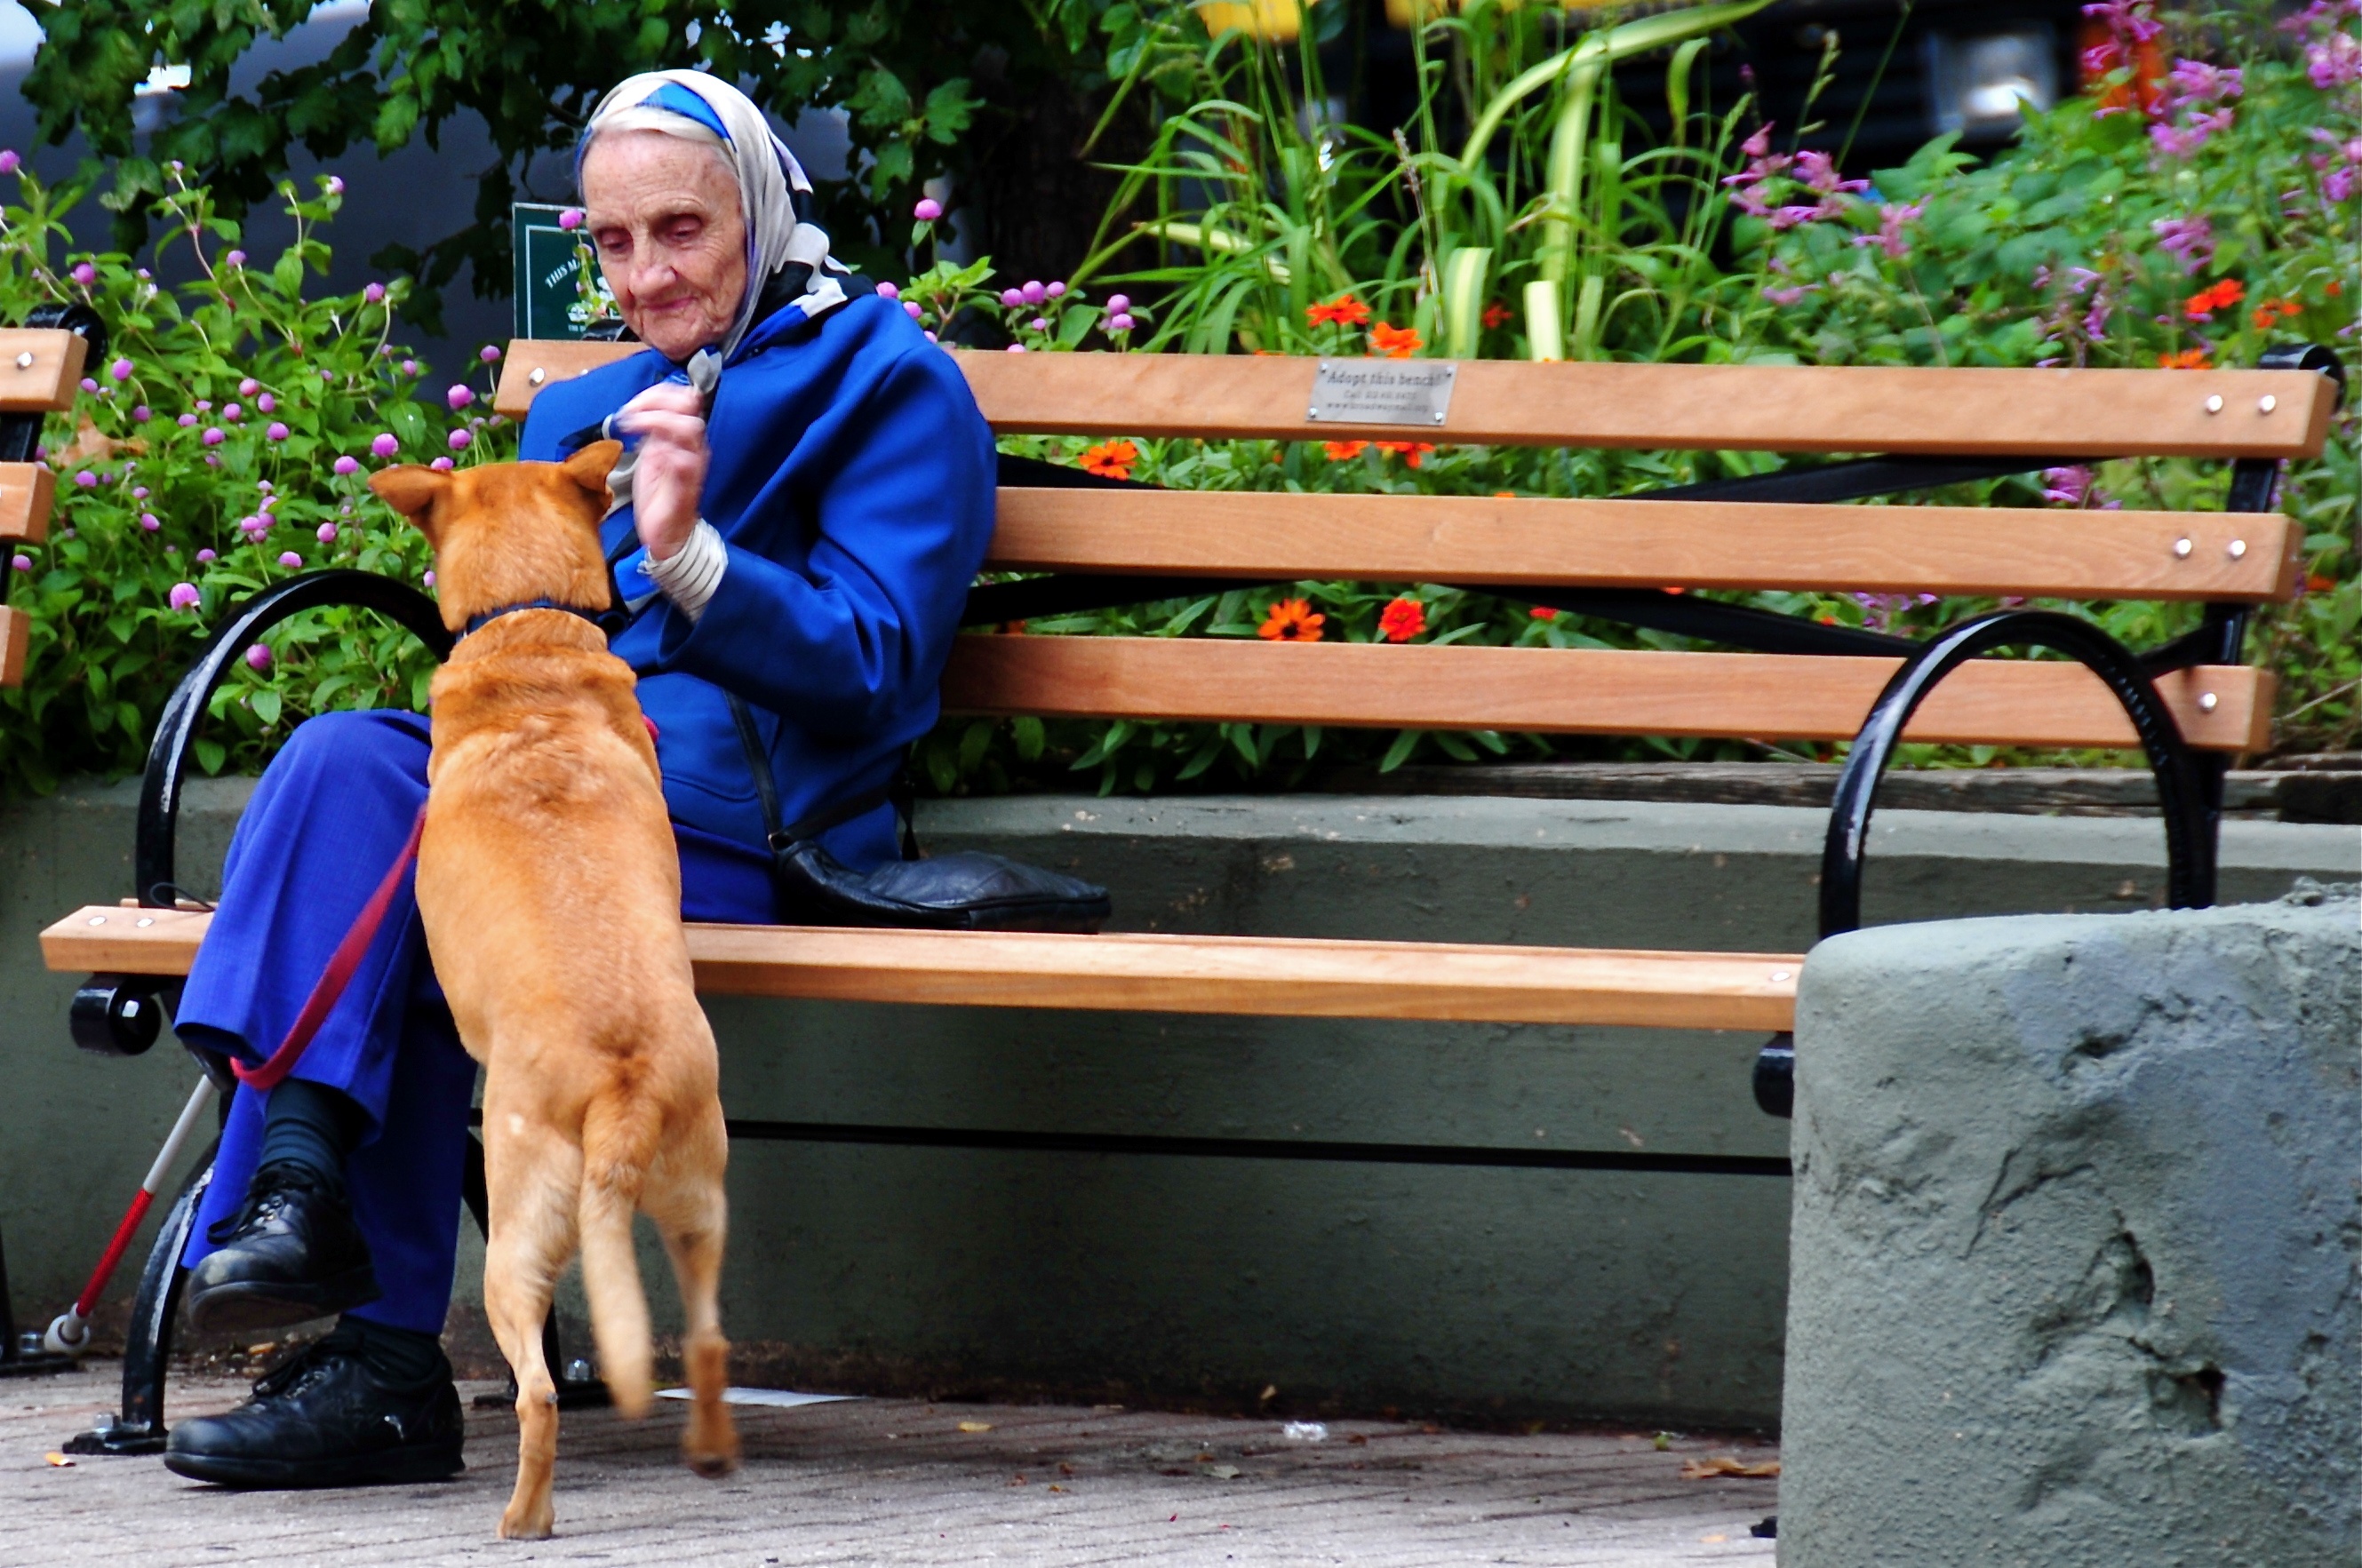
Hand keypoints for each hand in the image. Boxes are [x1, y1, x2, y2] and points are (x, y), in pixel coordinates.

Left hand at [615, 381, 708, 560]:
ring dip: (657, 420)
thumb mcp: (651, 452)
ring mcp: (693, 466)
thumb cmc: (659, 493)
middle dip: (655, 402)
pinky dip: (666, 452)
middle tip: (630, 413)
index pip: (683, 398)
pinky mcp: (686, 487)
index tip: (632, 404)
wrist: (666, 531)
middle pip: (688, 406)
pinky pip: (684, 462)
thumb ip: (652, 431)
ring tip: (633, 426)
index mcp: (684, 437)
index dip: (658, 393)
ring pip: (689, 428)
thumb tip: (640, 407)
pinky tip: (648, 453)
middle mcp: (693, 447)